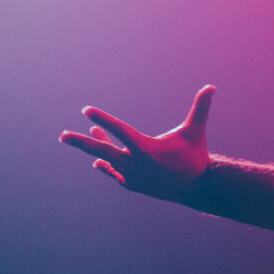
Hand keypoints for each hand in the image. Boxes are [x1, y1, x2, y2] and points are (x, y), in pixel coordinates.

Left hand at [59, 85, 215, 200]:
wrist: (196, 187)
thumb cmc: (194, 155)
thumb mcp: (195, 130)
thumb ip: (201, 108)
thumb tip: (211, 87)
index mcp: (146, 148)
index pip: (119, 130)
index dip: (102, 119)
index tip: (86, 110)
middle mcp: (134, 163)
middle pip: (102, 149)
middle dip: (80, 141)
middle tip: (62, 136)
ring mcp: (131, 176)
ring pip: (107, 158)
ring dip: (96, 145)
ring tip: (85, 134)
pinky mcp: (132, 185)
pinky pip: (114, 173)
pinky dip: (107, 166)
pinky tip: (99, 161)